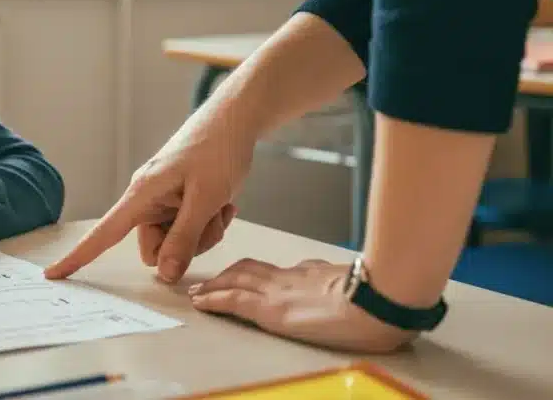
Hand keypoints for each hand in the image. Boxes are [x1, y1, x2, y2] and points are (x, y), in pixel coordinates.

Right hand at [44, 122, 251, 281]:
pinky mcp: (179, 200)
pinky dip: (209, 223)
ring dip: (203, 233)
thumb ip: (184, 238)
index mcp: (142, 194)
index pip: (103, 233)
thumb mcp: (205, 198)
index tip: (53, 274)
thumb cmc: (218, 149)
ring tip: (220, 206)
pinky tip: (223, 204)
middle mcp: (147, 199)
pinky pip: (188, 230)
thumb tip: (164, 275)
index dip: (78, 256)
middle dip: (186, 245)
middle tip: (212, 219)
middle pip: (155, 248)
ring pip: (175, 243)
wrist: (235, 119)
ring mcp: (164, 200)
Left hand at [190, 258, 415, 352]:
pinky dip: (213, 299)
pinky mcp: (271, 309)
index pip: (272, 269)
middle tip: (208, 281)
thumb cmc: (379, 295)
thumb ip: (335, 279)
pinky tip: (200, 303)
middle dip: (226, 275)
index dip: (251, 271)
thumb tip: (330, 278)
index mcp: (309, 274)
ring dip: (214, 285)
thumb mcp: (354, 280)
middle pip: (247, 270)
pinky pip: (233, 300)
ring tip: (198, 292)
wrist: (379, 301)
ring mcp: (278, 292)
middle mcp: (289, 278)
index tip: (239, 274)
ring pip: (235, 281)